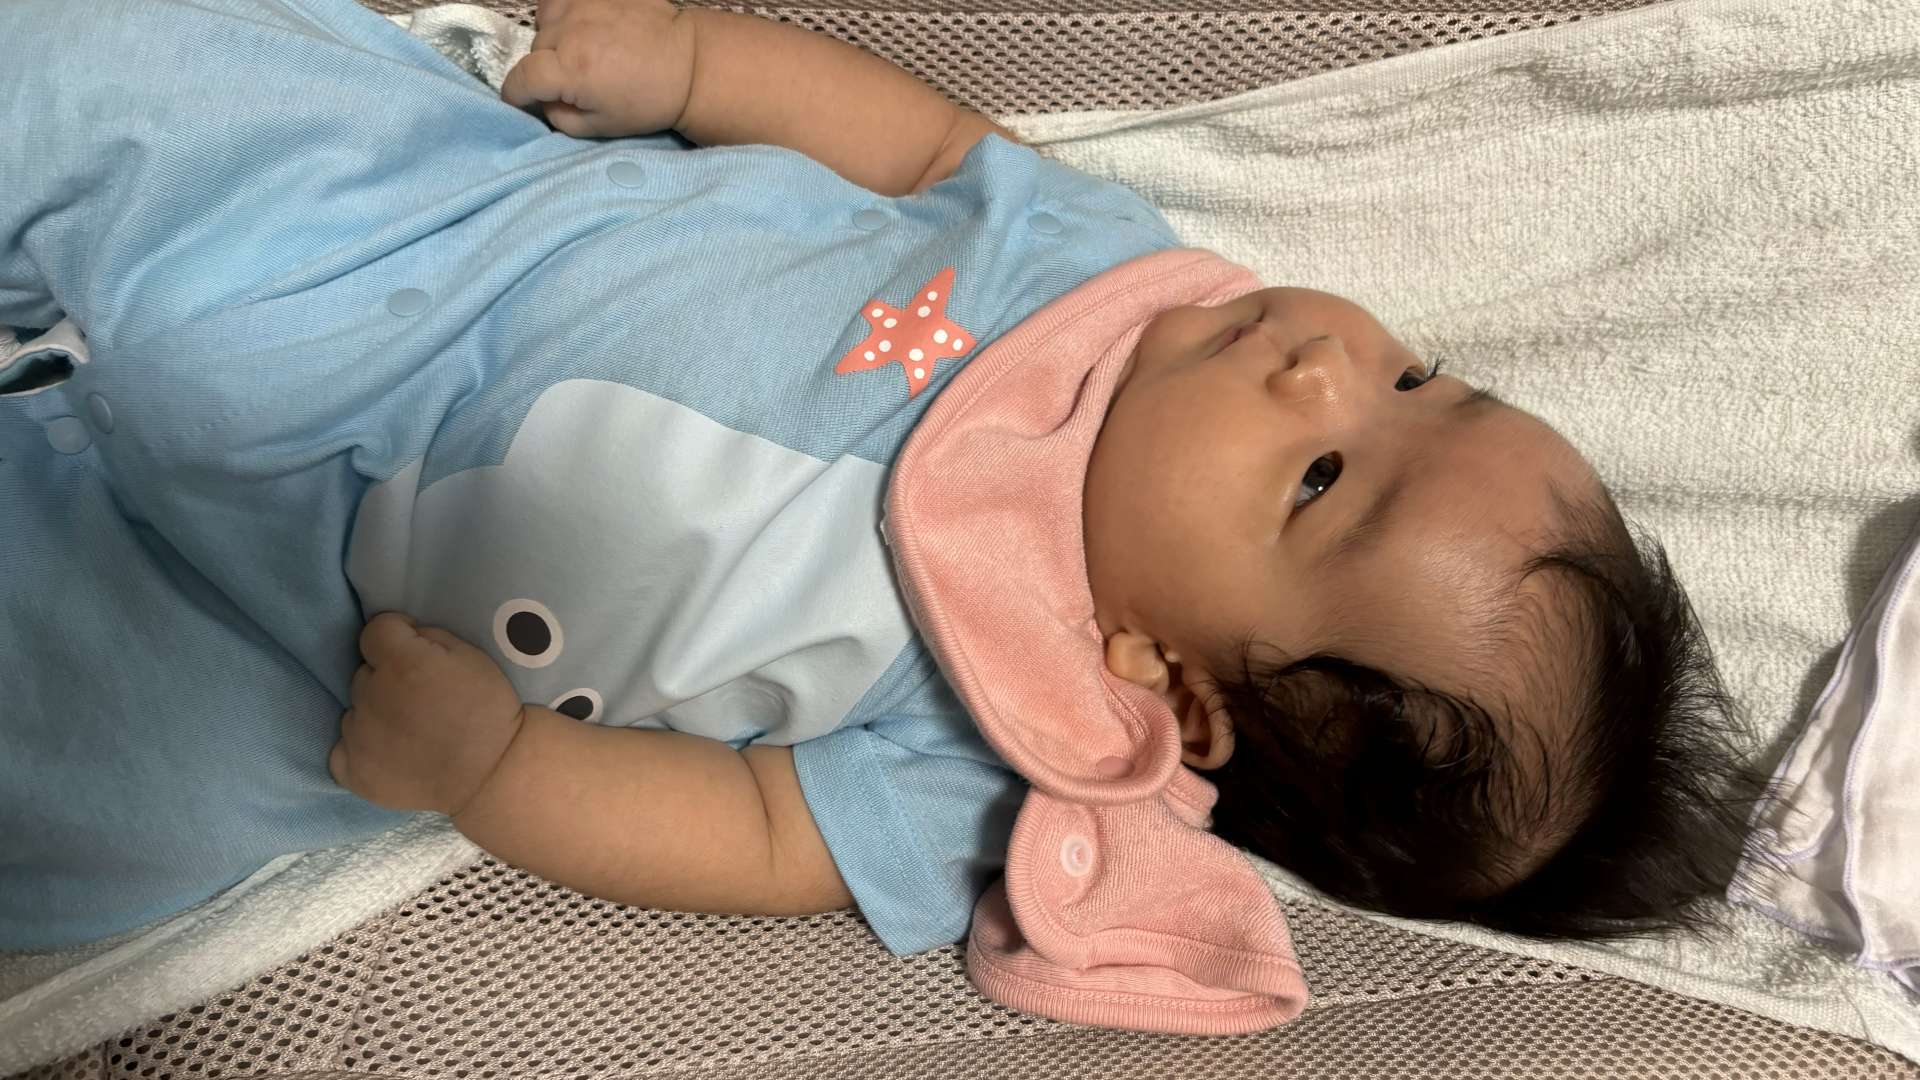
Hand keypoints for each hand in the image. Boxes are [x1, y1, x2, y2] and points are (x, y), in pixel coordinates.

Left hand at [329, 612, 527, 816]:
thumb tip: (406, 639)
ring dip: (374, 714)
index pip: (375, 631)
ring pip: (354, 712)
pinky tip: (385, 754)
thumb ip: (430, 638)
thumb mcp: (471, 656)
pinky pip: (341, 751)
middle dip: (387, 678)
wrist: (495, 773)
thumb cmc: (490, 710)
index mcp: (401, 664)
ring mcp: (358, 738)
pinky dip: (358, 749)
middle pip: (365, 674)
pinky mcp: (355, 772)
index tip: (415, 646)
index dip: (398, 634)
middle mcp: (371, 697)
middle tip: (420, 698)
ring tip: (409, 732)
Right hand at [501, 0, 697, 138]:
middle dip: (546, 68)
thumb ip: (559, 117)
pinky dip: (565, 12)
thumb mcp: (600, 127)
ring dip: (554, 38)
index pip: (520, 79)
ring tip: (581, 51)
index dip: (516, 95)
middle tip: (575, 81)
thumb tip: (540, 102)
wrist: (689, 64)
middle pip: (534, 50)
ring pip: (545, 21)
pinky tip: (583, 26)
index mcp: (571, 69)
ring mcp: (584, 4)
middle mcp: (571, 31)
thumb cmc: (648, 102)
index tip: (523, 100)